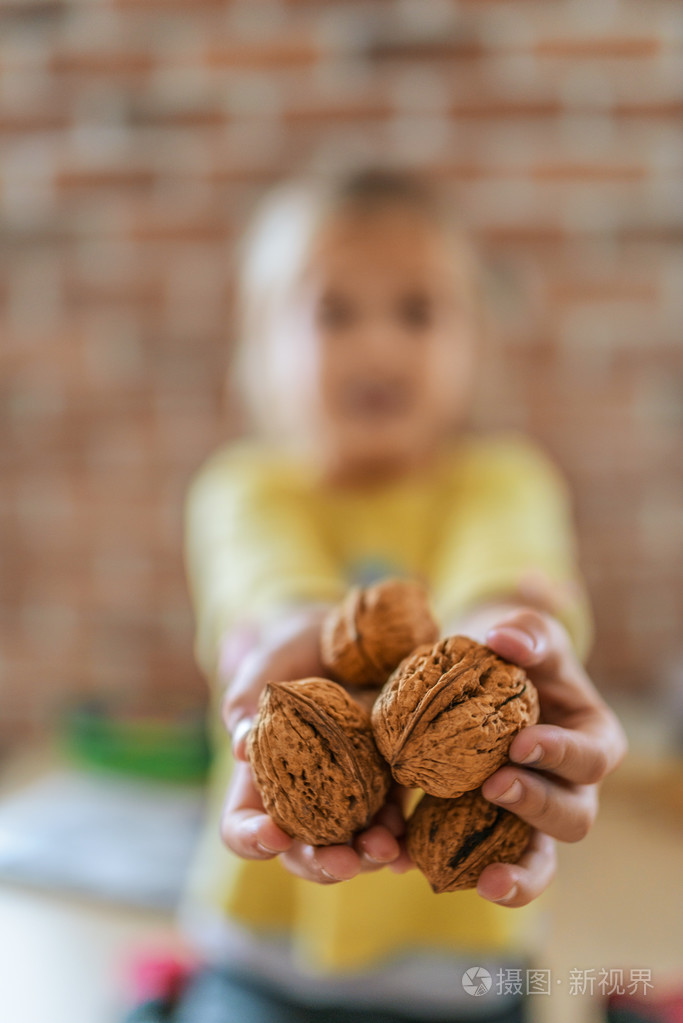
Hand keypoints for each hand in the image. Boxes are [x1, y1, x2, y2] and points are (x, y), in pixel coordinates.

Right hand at [218, 607, 411, 882]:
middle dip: (322, 863)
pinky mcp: (388, 781)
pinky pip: (393, 821)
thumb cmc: (293, 651)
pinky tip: (409, 847)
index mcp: (259, 778)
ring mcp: (348, 795)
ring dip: (368, 856)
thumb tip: (239, 747)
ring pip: (352, 846)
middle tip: (343, 861)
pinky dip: (402, 841)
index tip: (274, 834)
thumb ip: (247, 700)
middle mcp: (303, 798)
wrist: (344, 635)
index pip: (242, 827)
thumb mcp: (266, 665)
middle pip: (301, 851)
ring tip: (385, 848)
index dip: (252, 840)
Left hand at [468, 607, 626, 907]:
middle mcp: (569, 788)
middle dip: (535, 805)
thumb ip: (526, 634)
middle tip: (494, 785)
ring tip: (485, 882)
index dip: (562, 755)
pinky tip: (414, 864)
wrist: (482, 675)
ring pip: (539, 861)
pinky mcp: (489, 831)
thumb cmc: (516, 653)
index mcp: (591, 741)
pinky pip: (480, 862)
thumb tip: (505, 639)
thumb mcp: (527, 634)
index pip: (591, 757)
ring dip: (517, 876)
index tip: (522, 743)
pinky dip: (451, 869)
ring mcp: (532, 817)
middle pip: (572, 818)